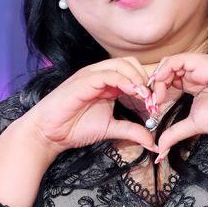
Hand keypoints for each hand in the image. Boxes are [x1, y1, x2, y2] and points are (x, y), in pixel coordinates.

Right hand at [23, 57, 160, 154]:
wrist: (49, 133)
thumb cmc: (75, 128)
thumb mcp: (111, 129)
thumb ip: (133, 132)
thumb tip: (153, 143)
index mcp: (108, 83)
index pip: (134, 73)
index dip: (149, 85)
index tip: (157, 104)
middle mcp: (100, 75)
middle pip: (131, 63)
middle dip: (146, 79)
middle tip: (154, 100)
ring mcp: (91, 75)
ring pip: (122, 64)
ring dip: (138, 79)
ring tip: (147, 98)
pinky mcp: (84, 80)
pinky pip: (108, 74)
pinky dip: (125, 81)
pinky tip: (135, 93)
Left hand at [146, 53, 207, 160]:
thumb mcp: (194, 125)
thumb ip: (175, 133)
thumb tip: (160, 148)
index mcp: (193, 82)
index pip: (167, 80)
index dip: (155, 92)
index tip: (152, 110)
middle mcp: (196, 71)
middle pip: (165, 70)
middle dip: (153, 86)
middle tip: (151, 105)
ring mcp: (201, 66)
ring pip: (169, 63)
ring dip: (158, 80)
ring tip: (157, 99)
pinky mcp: (206, 64)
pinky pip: (179, 60)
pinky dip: (166, 71)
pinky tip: (162, 86)